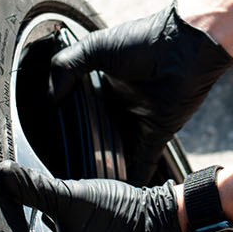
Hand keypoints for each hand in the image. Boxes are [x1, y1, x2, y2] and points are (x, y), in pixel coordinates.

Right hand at [50, 2, 232, 181]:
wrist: (185, 46)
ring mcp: (139, 119)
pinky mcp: (158, 131)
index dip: (65, 123)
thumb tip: (49, 99)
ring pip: (119, 149)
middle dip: (85, 150)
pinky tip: (122, 191)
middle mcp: (120, 103)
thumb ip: (66, 67)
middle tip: (64, 171)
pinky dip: (135, 175)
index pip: (80, 107)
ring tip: (89, 187)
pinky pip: (144, 159)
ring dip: (108, 166)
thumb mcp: (95, 47)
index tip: (47, 142)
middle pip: (99, 132)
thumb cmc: (143, 40)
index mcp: (104, 82)